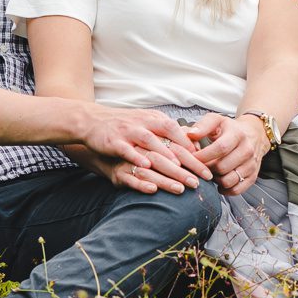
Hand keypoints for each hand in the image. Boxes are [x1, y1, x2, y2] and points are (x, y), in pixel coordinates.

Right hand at [77, 106, 210, 192]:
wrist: (91, 120)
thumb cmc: (123, 126)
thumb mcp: (146, 124)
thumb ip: (166, 134)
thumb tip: (190, 146)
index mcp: (154, 119)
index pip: (179, 134)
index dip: (193, 150)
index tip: (206, 167)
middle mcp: (144, 123)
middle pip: (169, 139)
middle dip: (185, 158)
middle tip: (200, 178)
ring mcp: (128, 131)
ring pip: (150, 143)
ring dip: (165, 157)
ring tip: (178, 172)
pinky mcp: (114, 141)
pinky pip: (127, 150)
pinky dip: (136, 158)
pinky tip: (146, 168)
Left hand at [190, 113, 266, 195]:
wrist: (254, 135)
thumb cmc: (229, 129)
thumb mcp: (216, 121)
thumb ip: (202, 125)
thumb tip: (190, 134)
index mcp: (237, 134)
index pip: (220, 148)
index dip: (204, 156)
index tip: (192, 158)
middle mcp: (247, 150)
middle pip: (222, 167)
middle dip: (207, 169)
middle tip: (199, 167)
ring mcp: (251, 164)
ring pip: (228, 180)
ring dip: (215, 180)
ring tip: (210, 173)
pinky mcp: (252, 176)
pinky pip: (236, 190)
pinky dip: (225, 189)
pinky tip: (219, 181)